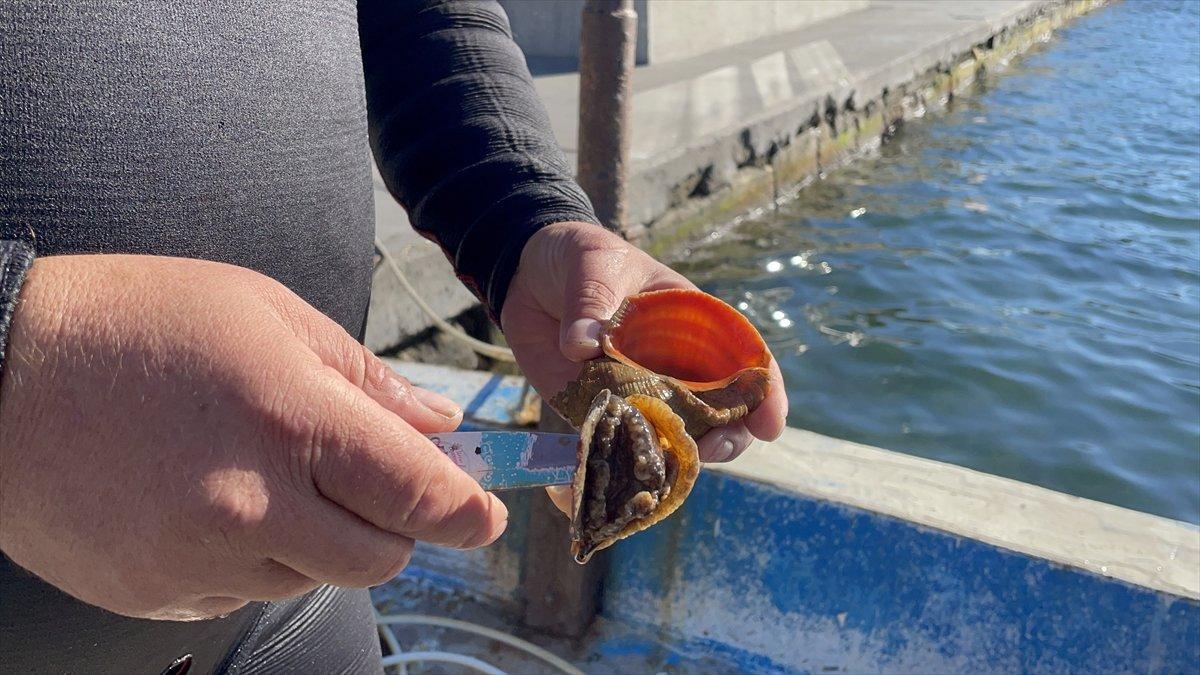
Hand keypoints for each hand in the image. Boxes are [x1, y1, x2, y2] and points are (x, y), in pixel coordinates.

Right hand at [0, 255, 506, 619]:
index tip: (485, 511)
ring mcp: (199, 561)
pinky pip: (243, 594)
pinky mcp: (156, 595)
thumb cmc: (135, 323)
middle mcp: (251, 506)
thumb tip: (439, 426)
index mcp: (291, 420)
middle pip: (379, 558)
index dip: (467, 509)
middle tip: (371, 483)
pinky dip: (254, 557)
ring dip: (318, 538)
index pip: (419, 495)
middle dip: (396, 526)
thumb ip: (365, 378)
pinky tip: (213, 502)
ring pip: (313, 578)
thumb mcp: (266, 313)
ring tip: (264, 472)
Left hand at [501, 222, 787, 461]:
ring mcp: (638, 392)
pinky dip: (618, 462)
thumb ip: (592, 301)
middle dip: (726, 436)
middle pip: (717, 410)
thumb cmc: (580, 259)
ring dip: (674, 456)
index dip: (763, 392)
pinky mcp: (598, 409)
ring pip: (671, 435)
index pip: (742, 358)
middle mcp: (673, 365)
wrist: (528, 276)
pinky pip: (615, 442)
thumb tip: (582, 343)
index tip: (771, 423)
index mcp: (692, 324)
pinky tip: (616, 475)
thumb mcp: (594, 265)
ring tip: (665, 465)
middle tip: (716, 449)